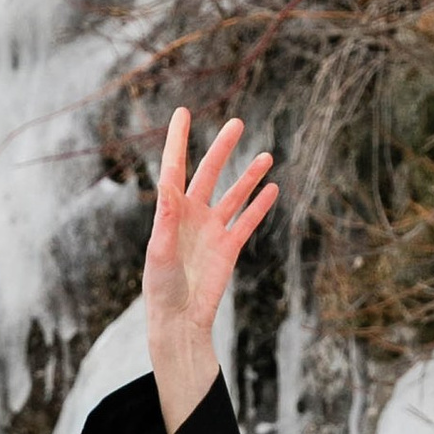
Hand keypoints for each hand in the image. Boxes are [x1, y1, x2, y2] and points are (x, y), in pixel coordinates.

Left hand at [143, 107, 277, 433]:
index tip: (183, 112)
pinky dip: (260, 206)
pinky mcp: (228, 248)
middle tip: (237, 123)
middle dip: (222, 148)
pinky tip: (273, 189)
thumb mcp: (159, 251)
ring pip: (234, 195)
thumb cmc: (161, 289)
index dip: (178, 140)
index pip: (174, 168)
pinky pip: (247, 222)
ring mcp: (211, 231)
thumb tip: (167, 183)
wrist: (179, 321)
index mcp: (170, 212)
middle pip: (209, 174)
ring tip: (267, 155)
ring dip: (249, 176)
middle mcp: (191, 216)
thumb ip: (165, 218)